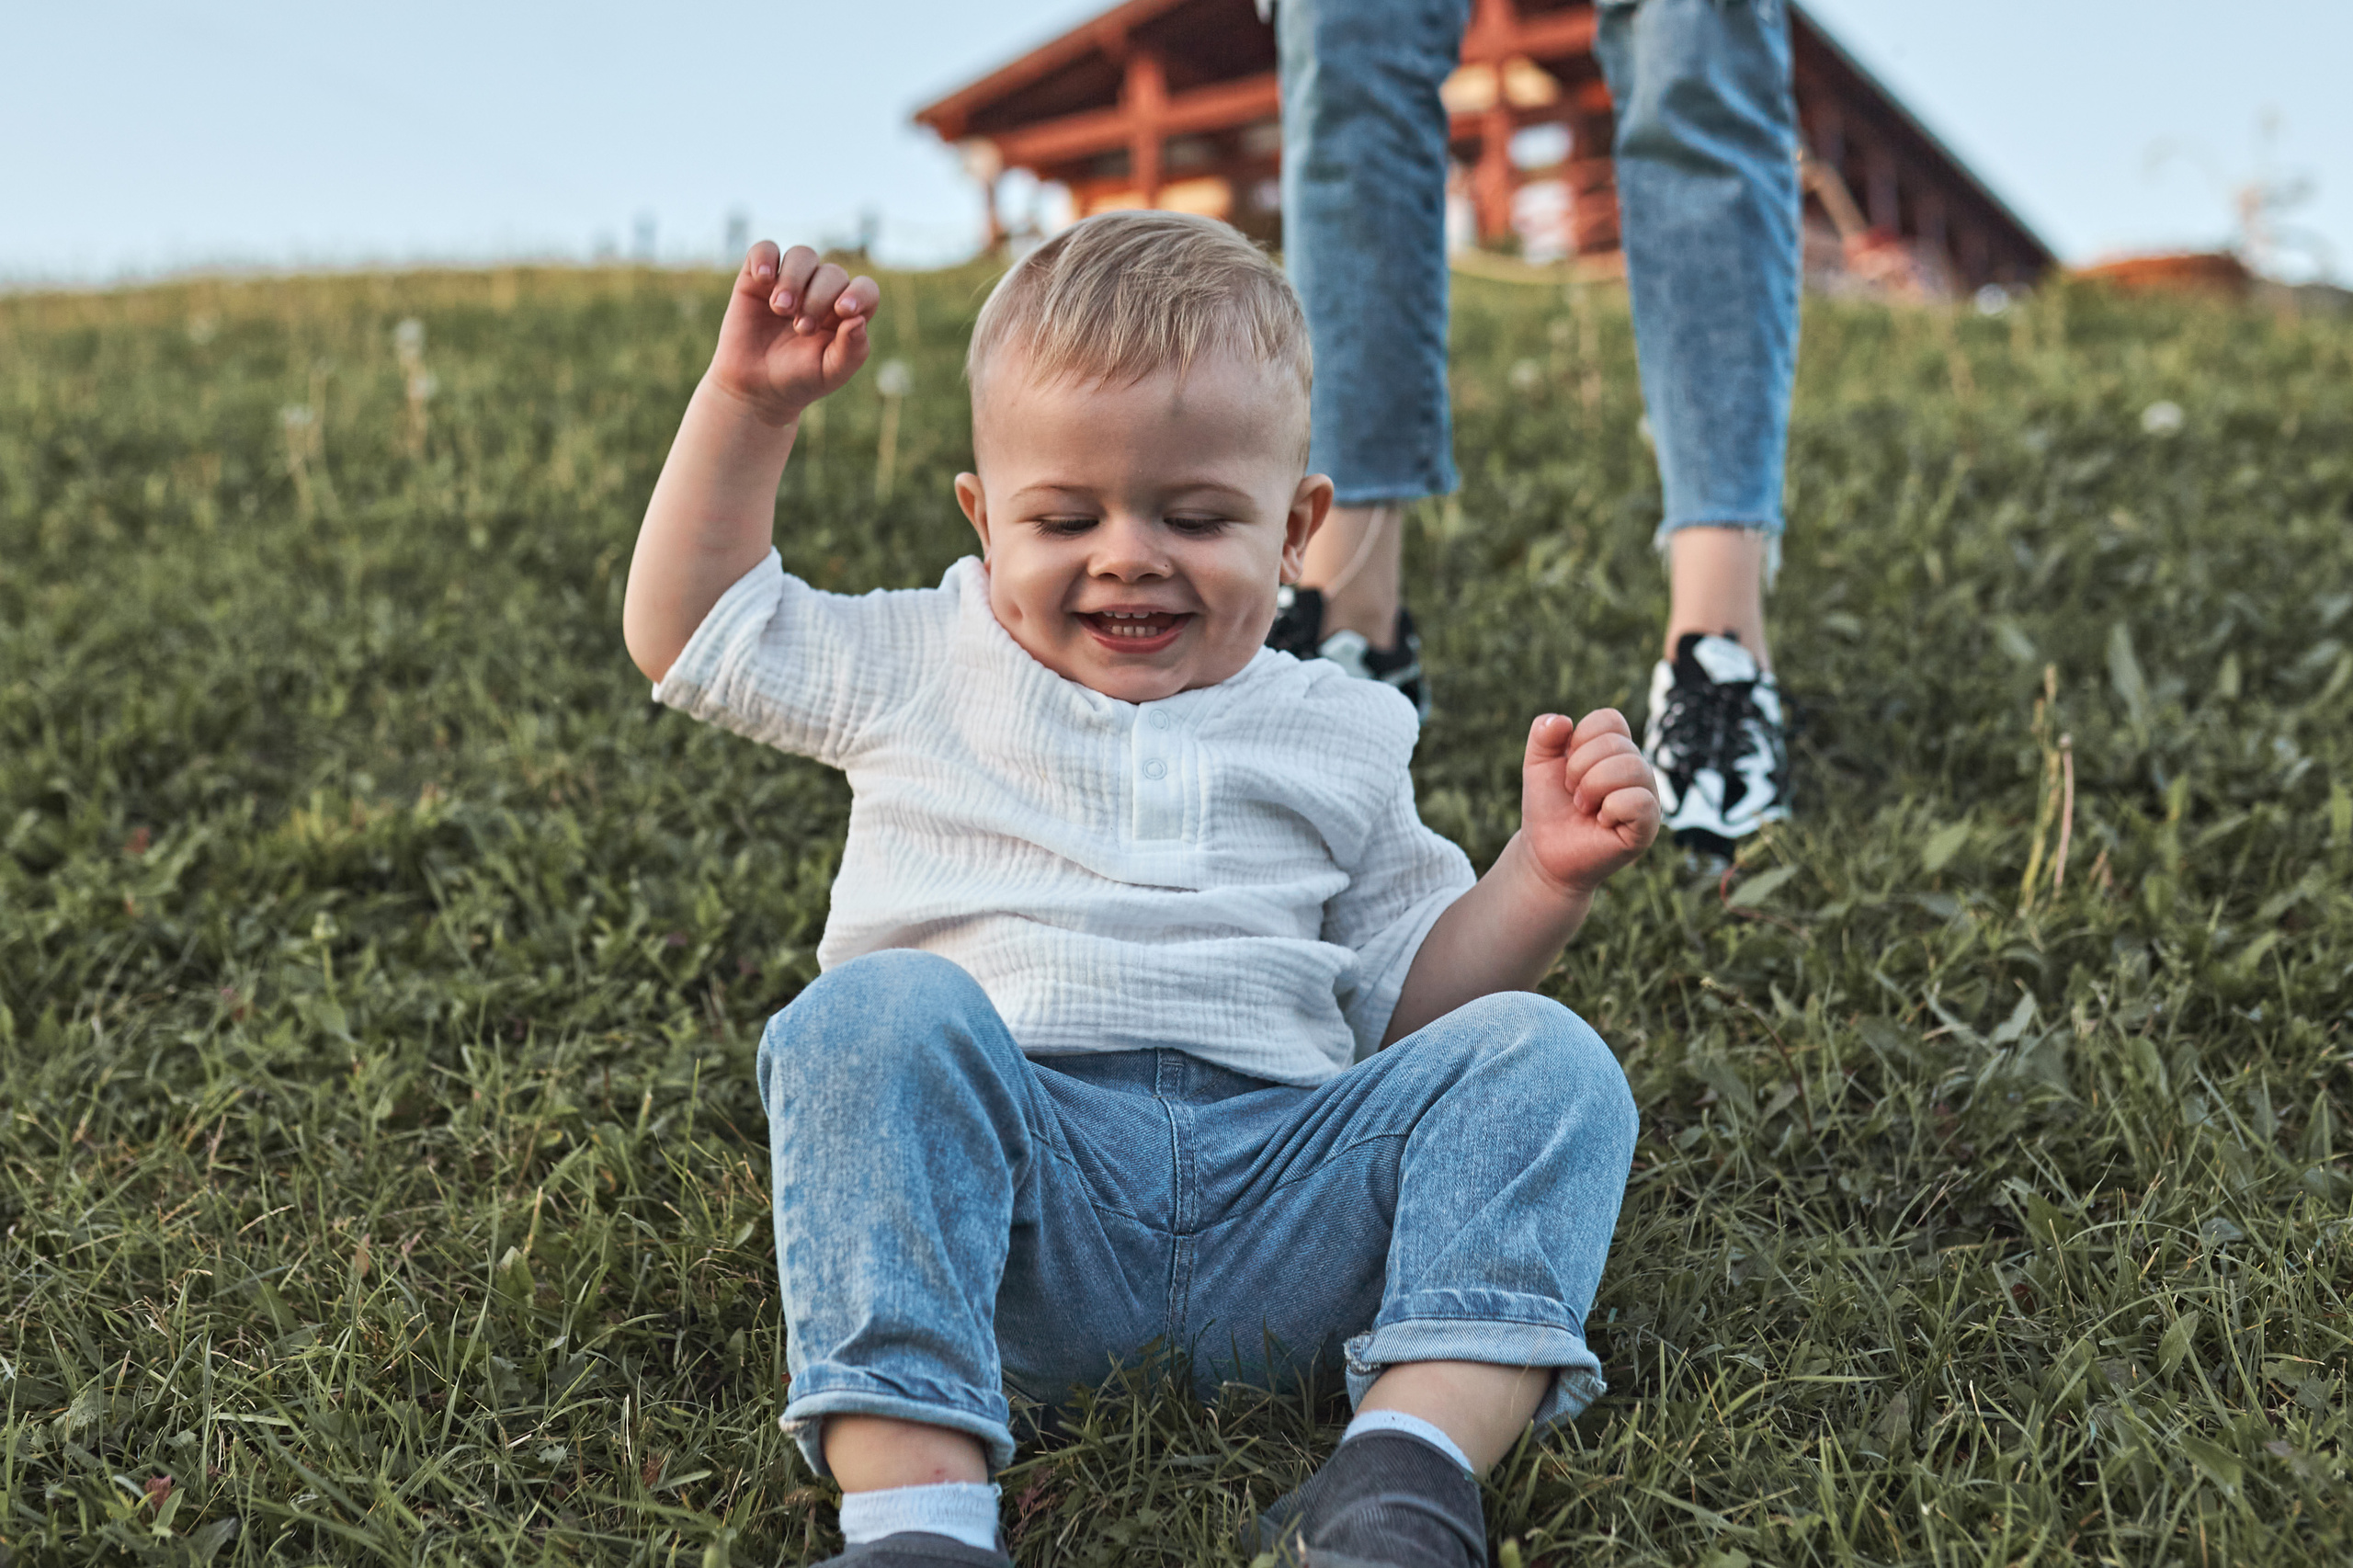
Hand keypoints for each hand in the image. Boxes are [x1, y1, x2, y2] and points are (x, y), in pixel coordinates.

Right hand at [708, 241, 878, 424]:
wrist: (755, 387)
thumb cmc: (799, 379)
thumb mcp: (831, 373)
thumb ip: (852, 350)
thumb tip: (858, 320)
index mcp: (846, 313)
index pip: (865, 289)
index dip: (859, 293)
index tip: (843, 311)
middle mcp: (821, 291)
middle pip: (831, 273)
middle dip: (818, 298)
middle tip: (802, 329)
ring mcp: (790, 281)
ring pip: (802, 255)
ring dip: (794, 279)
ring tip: (781, 308)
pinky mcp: (757, 278)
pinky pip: (765, 250)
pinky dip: (765, 258)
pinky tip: (764, 279)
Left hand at [1519, 709, 1660, 896]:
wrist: (1545, 852)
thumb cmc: (1549, 807)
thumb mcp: (1537, 764)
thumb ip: (1543, 734)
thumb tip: (1563, 720)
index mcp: (1616, 749)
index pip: (1609, 719)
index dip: (1580, 740)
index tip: (1568, 768)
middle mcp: (1637, 769)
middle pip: (1617, 744)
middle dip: (1579, 769)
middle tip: (1574, 794)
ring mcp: (1647, 796)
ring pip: (1632, 767)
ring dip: (1593, 788)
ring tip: (1584, 807)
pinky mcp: (1648, 825)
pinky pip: (1640, 801)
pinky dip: (1611, 808)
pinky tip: (1602, 821)